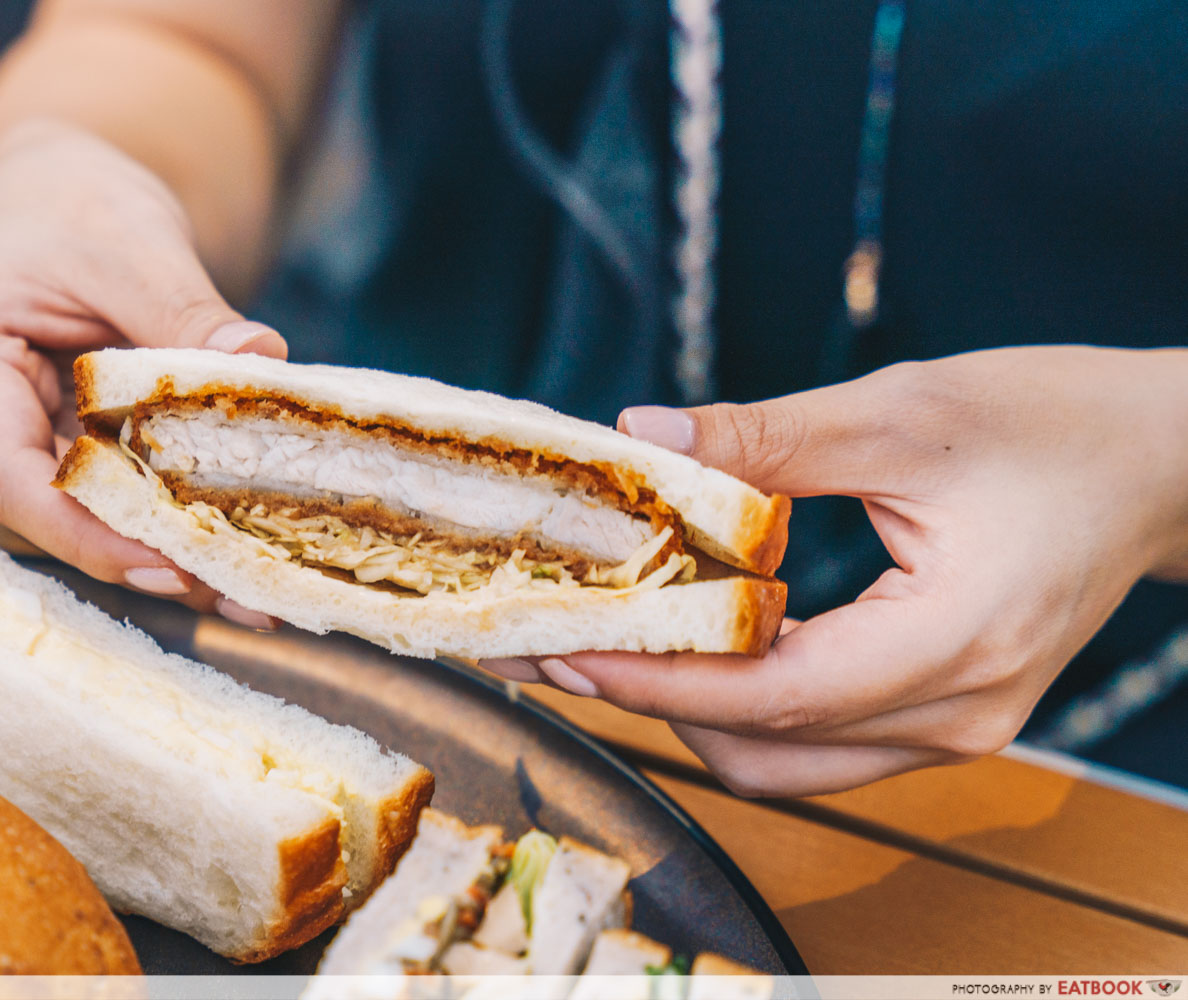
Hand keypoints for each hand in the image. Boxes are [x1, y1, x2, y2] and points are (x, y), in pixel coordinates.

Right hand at [0, 119, 281, 626]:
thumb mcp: (133, 241)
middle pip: (47, 513)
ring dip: (166, 549)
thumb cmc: (73, 203)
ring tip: (258, 586)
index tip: (170, 565)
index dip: (86, 533)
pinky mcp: (37, 457)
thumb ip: (187, 308)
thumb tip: (258, 358)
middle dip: (147, 553)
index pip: (5, 473)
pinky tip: (237, 552)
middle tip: (247, 591)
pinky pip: (100, 501)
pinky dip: (165, 521)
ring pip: (77, 519)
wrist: (55, 196)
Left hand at [481, 347, 1187, 795]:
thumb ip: (763, 440)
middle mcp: (957, 715)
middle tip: (567, 634)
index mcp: (954, 643)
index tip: (560, 647)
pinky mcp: (946, 714)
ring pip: (786, 759)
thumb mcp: (901, 414)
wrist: (1159, 459)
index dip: (651, 678)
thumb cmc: (1050, 423)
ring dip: (695, 704)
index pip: (767, 696)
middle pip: (763, 749)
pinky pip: (820, 736)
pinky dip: (748, 697)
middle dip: (654, 698)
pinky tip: (704, 632)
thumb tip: (640, 440)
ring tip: (620, 630)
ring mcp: (957, 727)